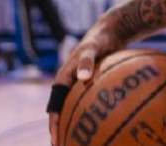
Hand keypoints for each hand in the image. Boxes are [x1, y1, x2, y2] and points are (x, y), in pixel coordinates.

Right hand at [48, 17, 127, 145]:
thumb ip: (87, 60)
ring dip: (74, 122)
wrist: (111, 31)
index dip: (54, 122)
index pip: (54, 105)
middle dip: (60, 128)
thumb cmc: (100, 39)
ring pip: (74, 108)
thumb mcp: (92, 47)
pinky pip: (88, 101)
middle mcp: (69, 82)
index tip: (56, 137)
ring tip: (78, 139)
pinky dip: (90, 112)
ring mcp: (79, 84)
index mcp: (63, 77)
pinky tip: (101, 123)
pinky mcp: (90, 83)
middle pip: (61, 110)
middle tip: (63, 144)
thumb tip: (83, 77)